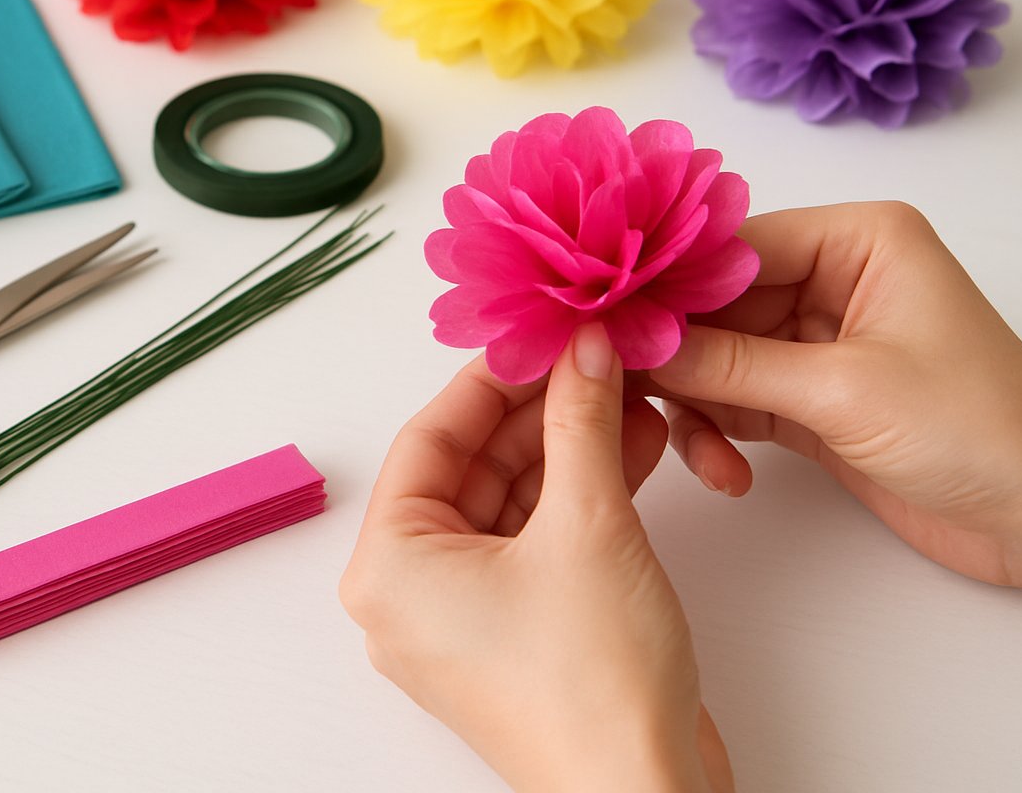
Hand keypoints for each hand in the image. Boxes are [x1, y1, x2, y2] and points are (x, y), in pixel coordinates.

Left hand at [340, 324, 734, 791]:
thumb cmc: (593, 686)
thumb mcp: (587, 524)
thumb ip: (580, 423)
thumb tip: (583, 351)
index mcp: (389, 567)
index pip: (431, 439)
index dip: (492, 378)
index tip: (542, 334)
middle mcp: (411, 593)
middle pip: (472, 467)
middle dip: (541, 412)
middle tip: (595, 359)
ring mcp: (462, 618)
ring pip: (510, 503)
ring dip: (570, 451)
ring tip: (631, 397)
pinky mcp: (514, 634)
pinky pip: (533, 543)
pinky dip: (577, 500)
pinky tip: (632, 450)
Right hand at [649, 201, 1021, 603]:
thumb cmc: (980, 427)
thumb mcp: (844, 389)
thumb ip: (730, 366)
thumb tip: (635, 341)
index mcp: (855, 241)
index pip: (730, 246)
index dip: (665, 282)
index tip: (600, 317)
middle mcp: (831, 281)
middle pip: (712, 304)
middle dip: (670, 352)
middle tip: (615, 387)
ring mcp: (816, 344)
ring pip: (714, 359)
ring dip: (694, 407)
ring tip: (699, 453)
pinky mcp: (810, 402)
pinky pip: (733, 404)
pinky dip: (716, 436)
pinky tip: (727, 473)